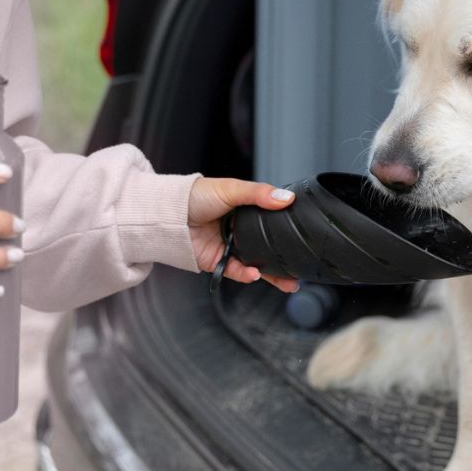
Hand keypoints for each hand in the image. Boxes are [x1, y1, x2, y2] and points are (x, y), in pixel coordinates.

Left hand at [188, 177, 299, 292]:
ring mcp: (229, 246)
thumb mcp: (231, 189)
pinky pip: (236, 271)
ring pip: (256, 263)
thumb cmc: (194, 196)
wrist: (168, 213)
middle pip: (267, 247)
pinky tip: (255, 273)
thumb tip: (286, 197)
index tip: (303, 235)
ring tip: (288, 281)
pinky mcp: (217, 261)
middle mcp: (239, 229)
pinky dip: (246, 274)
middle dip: (284, 261)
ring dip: (271, 274)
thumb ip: (259, 194)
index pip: (272, 221)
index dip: (286, 229)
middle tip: (301, 269)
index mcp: (245, 210)